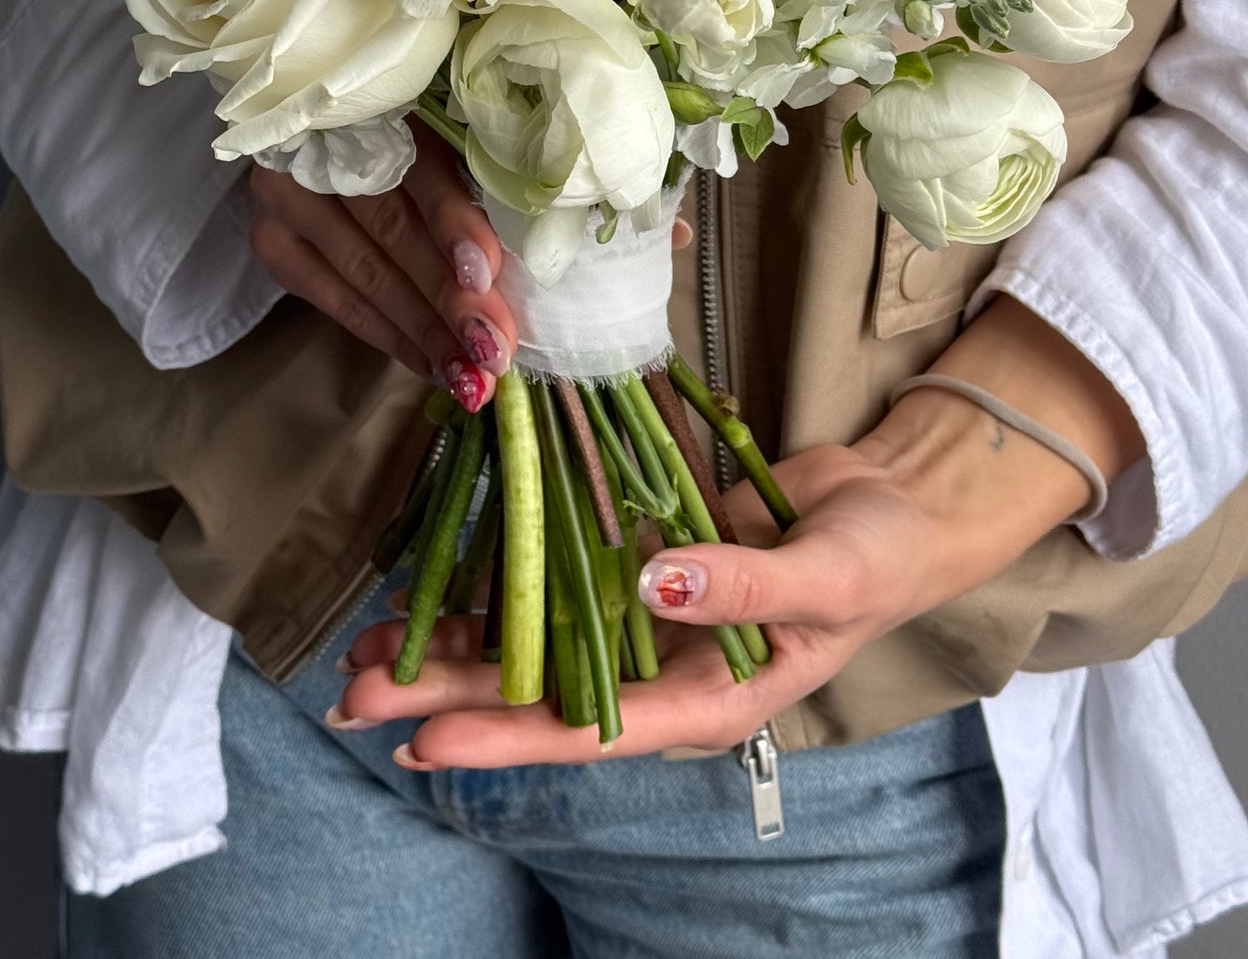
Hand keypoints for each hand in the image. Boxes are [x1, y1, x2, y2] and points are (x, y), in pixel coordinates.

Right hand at [249, 124, 694, 412]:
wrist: (322, 113)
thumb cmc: (438, 118)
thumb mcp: (493, 125)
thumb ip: (569, 171)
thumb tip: (671, 235)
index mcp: (393, 90)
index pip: (419, 156)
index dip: (453, 217)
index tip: (488, 273)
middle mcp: (330, 137)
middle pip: (392, 222)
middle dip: (449, 296)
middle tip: (497, 350)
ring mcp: (290, 188)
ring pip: (363, 268)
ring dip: (423, 329)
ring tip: (474, 377)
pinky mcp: (276, 237)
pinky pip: (333, 298)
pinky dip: (386, 335)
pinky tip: (432, 366)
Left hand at [327, 298, 1142, 761]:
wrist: (896, 506)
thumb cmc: (875, 559)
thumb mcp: (822, 576)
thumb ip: (739, 585)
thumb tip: (652, 579)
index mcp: (706, 701)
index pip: (591, 727)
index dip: (506, 735)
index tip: (426, 740)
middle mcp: (661, 667)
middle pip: (539, 690)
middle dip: (447, 692)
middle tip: (352, 693)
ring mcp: (644, 615)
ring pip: (535, 638)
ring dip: (455, 642)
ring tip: (366, 650)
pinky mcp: (639, 559)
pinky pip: (560, 575)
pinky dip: (504, 579)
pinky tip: (436, 584)